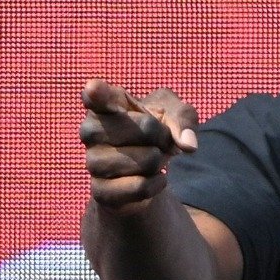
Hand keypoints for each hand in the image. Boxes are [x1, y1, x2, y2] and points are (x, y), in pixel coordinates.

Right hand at [79, 79, 198, 211]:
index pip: (96, 95)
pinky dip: (157, 183)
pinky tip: (151, 178)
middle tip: (159, 138)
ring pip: (146, 161)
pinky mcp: (100, 191)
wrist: (146, 167)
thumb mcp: (175, 113)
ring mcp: (92, 162)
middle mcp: (91, 130)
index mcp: (106, 102)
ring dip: (159, 161)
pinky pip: (141, 187)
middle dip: (163, 135)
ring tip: (152, 157)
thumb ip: (183, 120)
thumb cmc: (156, 128)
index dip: (96, 92)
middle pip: (143, 128)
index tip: (95, 89)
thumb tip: (188, 145)